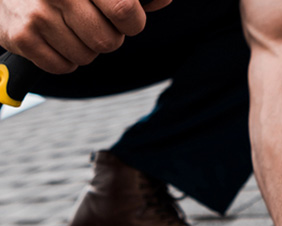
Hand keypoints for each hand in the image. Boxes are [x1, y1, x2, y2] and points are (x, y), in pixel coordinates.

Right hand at [0, 0, 170, 73]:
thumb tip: (162, 2)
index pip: (125, 10)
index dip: (133, 22)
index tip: (126, 18)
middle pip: (109, 41)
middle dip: (108, 37)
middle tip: (93, 22)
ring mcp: (37, 15)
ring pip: (87, 57)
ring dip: (85, 48)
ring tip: (70, 27)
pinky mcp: (21, 36)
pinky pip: (63, 67)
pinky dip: (64, 59)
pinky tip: (55, 37)